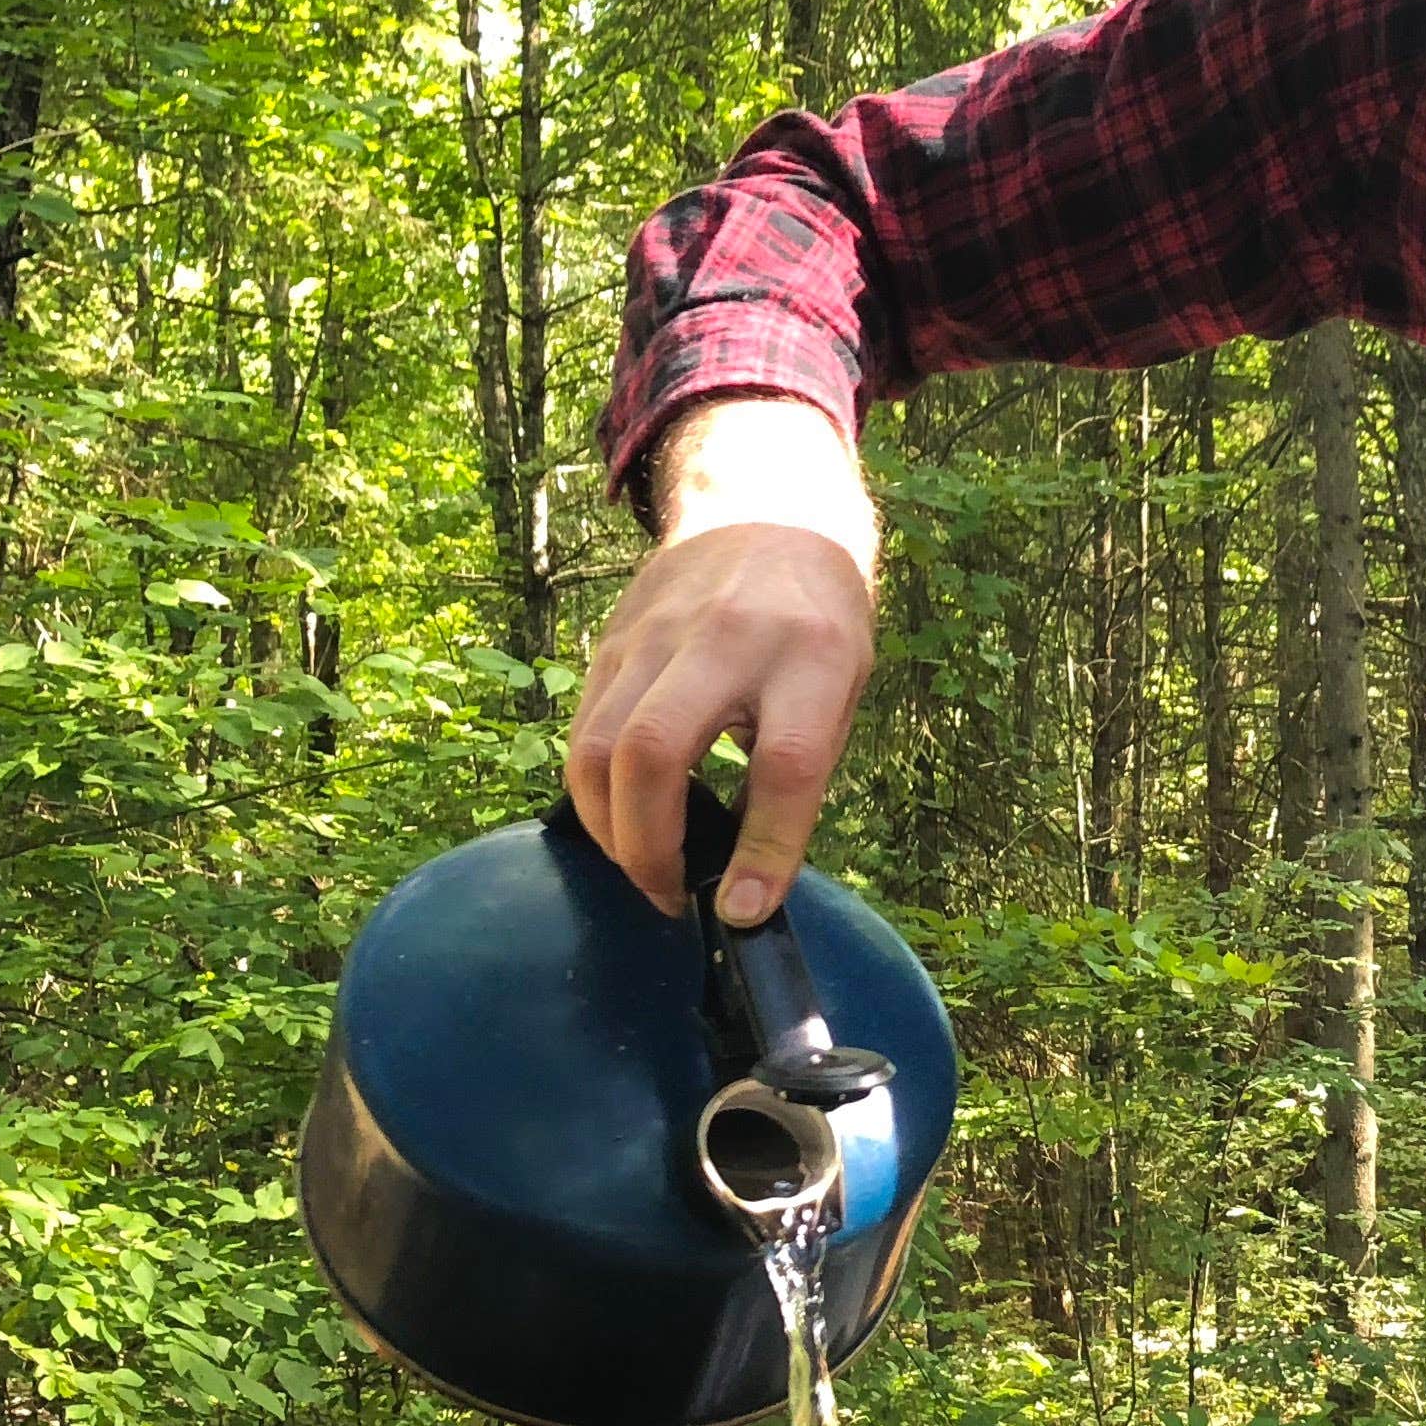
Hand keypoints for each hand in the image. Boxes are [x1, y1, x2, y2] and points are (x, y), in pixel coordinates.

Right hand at [564, 397, 879, 922]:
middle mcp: (727, 639)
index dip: (765, 848)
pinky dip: (595, 792)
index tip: (743, 911)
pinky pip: (584, 731)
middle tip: (671, 896)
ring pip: (599, 746)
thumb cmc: (816, 620)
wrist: (764, 514)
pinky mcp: (612, 643)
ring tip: (646, 869)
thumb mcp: (842, 685)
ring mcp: (657, 636)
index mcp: (812, 655)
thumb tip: (747, 882)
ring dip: (610, 830)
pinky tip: (623, 820)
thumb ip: (801, 768)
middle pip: (656, 750)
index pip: (785, 763)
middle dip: (648, 846)